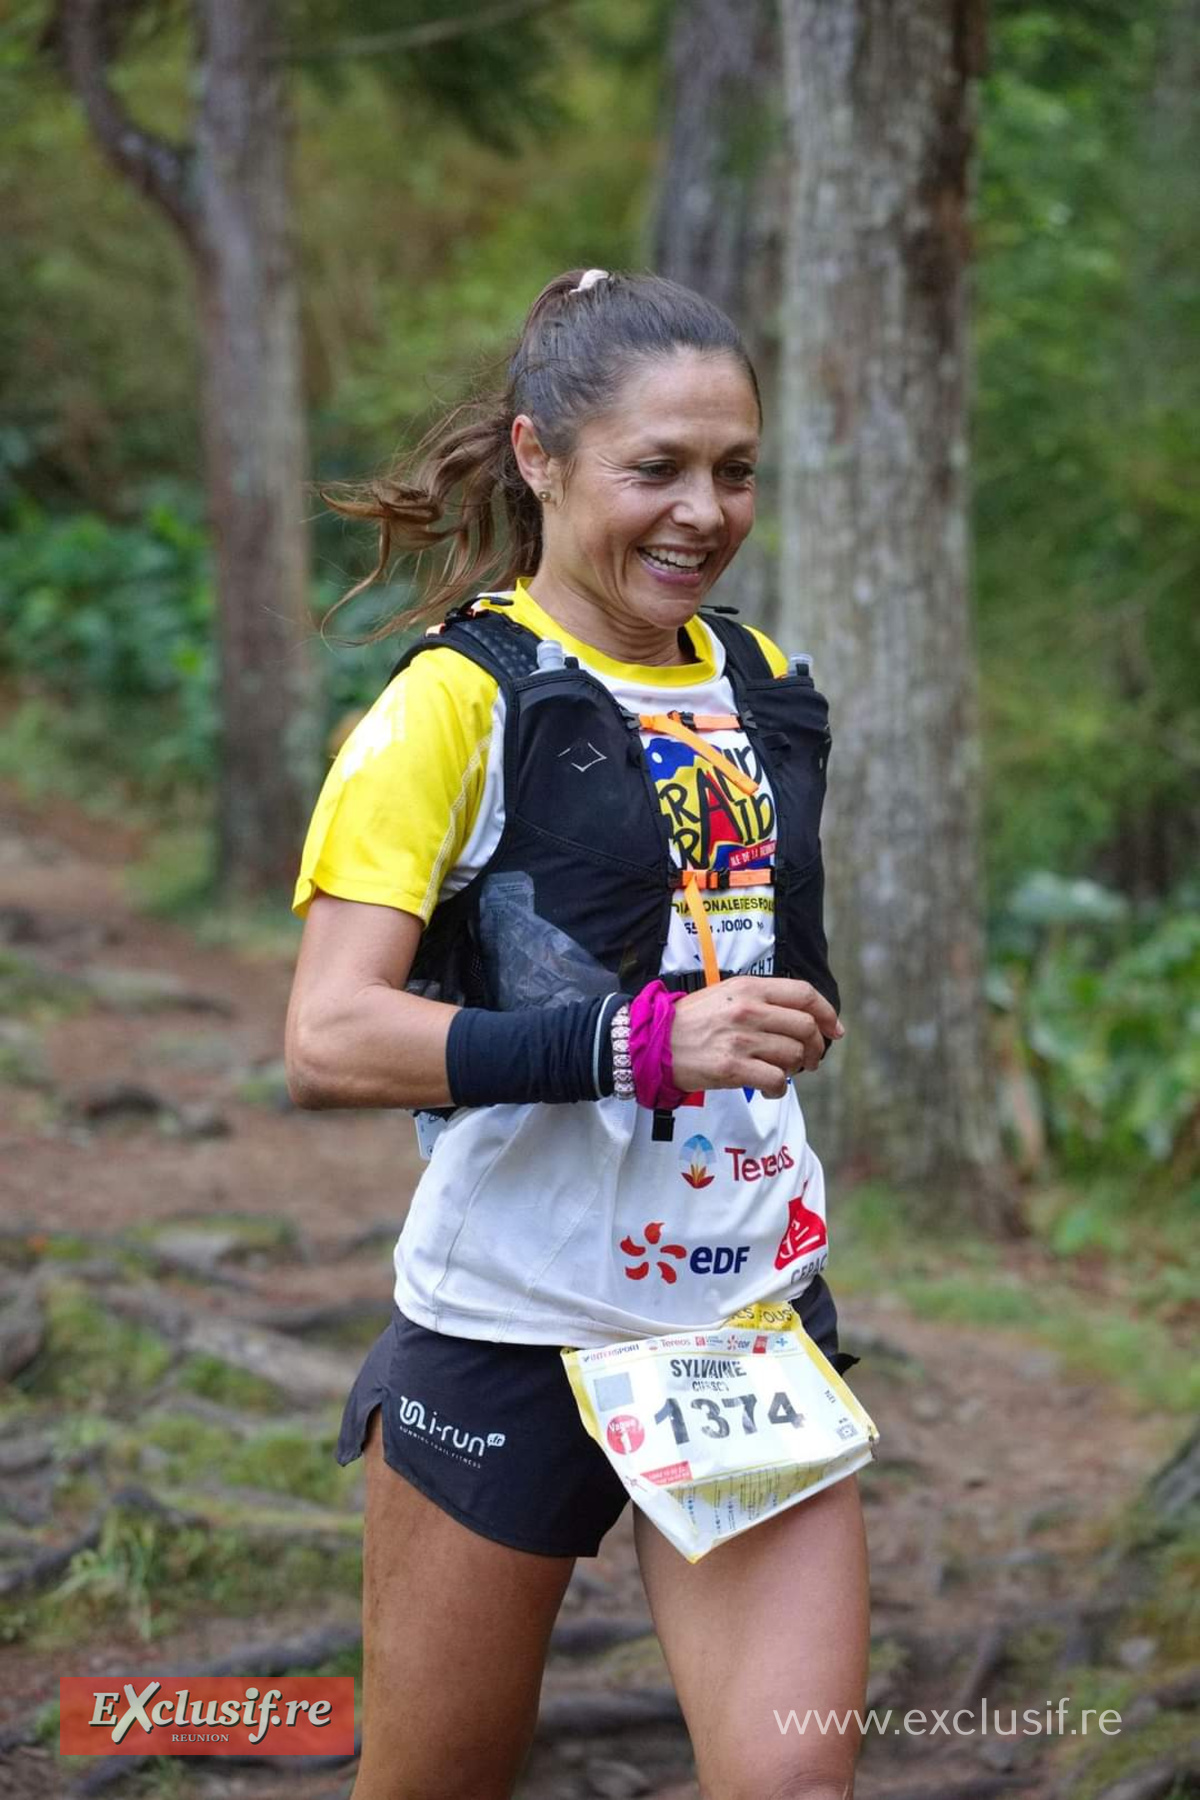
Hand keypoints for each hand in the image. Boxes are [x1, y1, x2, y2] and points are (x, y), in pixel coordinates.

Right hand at [669, 977, 843, 1099]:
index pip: (805, 994)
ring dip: (794, 1070)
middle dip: (816, 1048)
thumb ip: (763, 1000)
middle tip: (811, 1061)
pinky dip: (778, 1090)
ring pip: (793, 1056)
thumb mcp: (727, 993)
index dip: (827, 1013)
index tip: (835, 1030)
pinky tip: (770, 1090)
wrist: (653, 1042)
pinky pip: (775, 1081)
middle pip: (805, 1027)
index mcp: (750, 987)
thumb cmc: (692, 1021)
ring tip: (781, 1074)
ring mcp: (741, 1039)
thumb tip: (803, 1018)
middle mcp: (748, 1010)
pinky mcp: (732, 1068)